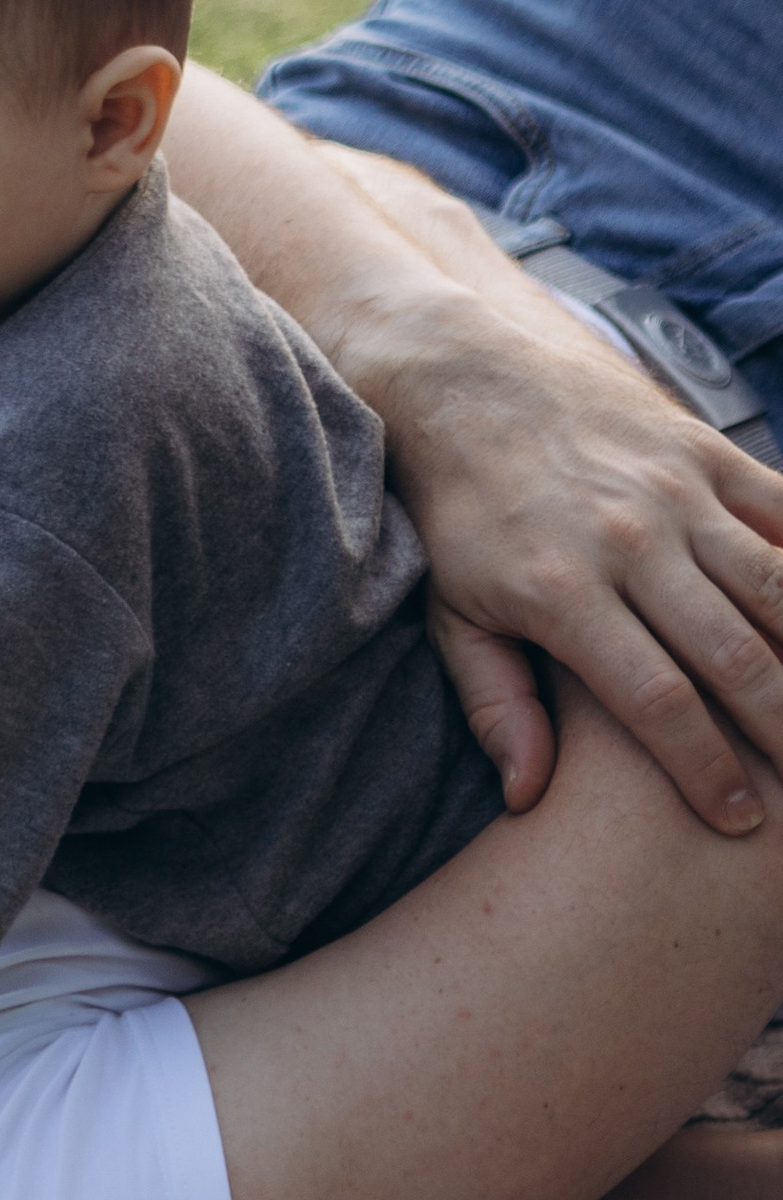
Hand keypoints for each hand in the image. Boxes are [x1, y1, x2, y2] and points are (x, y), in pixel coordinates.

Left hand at [379, 289, 782, 832]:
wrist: (465, 380)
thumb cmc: (458, 513)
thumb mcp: (451, 612)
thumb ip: (494, 701)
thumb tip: (527, 795)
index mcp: (561, 591)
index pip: (656, 701)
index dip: (705, 768)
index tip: (736, 819)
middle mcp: (627, 541)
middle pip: (734, 656)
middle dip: (782, 733)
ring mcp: (674, 491)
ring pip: (778, 589)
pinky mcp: (705, 450)